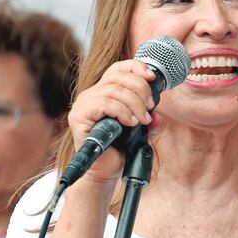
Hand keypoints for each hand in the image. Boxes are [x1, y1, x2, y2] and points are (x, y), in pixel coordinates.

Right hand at [66, 59, 157, 185]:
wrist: (106, 170)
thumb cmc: (121, 148)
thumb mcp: (143, 131)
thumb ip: (152, 122)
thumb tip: (159, 117)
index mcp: (106, 91)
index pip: (119, 68)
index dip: (137, 67)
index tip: (153, 78)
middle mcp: (92, 94)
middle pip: (118, 76)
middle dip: (140, 89)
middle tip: (150, 107)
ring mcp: (83, 104)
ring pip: (113, 90)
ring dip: (134, 103)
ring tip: (142, 120)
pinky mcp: (79, 117)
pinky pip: (104, 104)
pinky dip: (122, 111)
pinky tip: (130, 122)